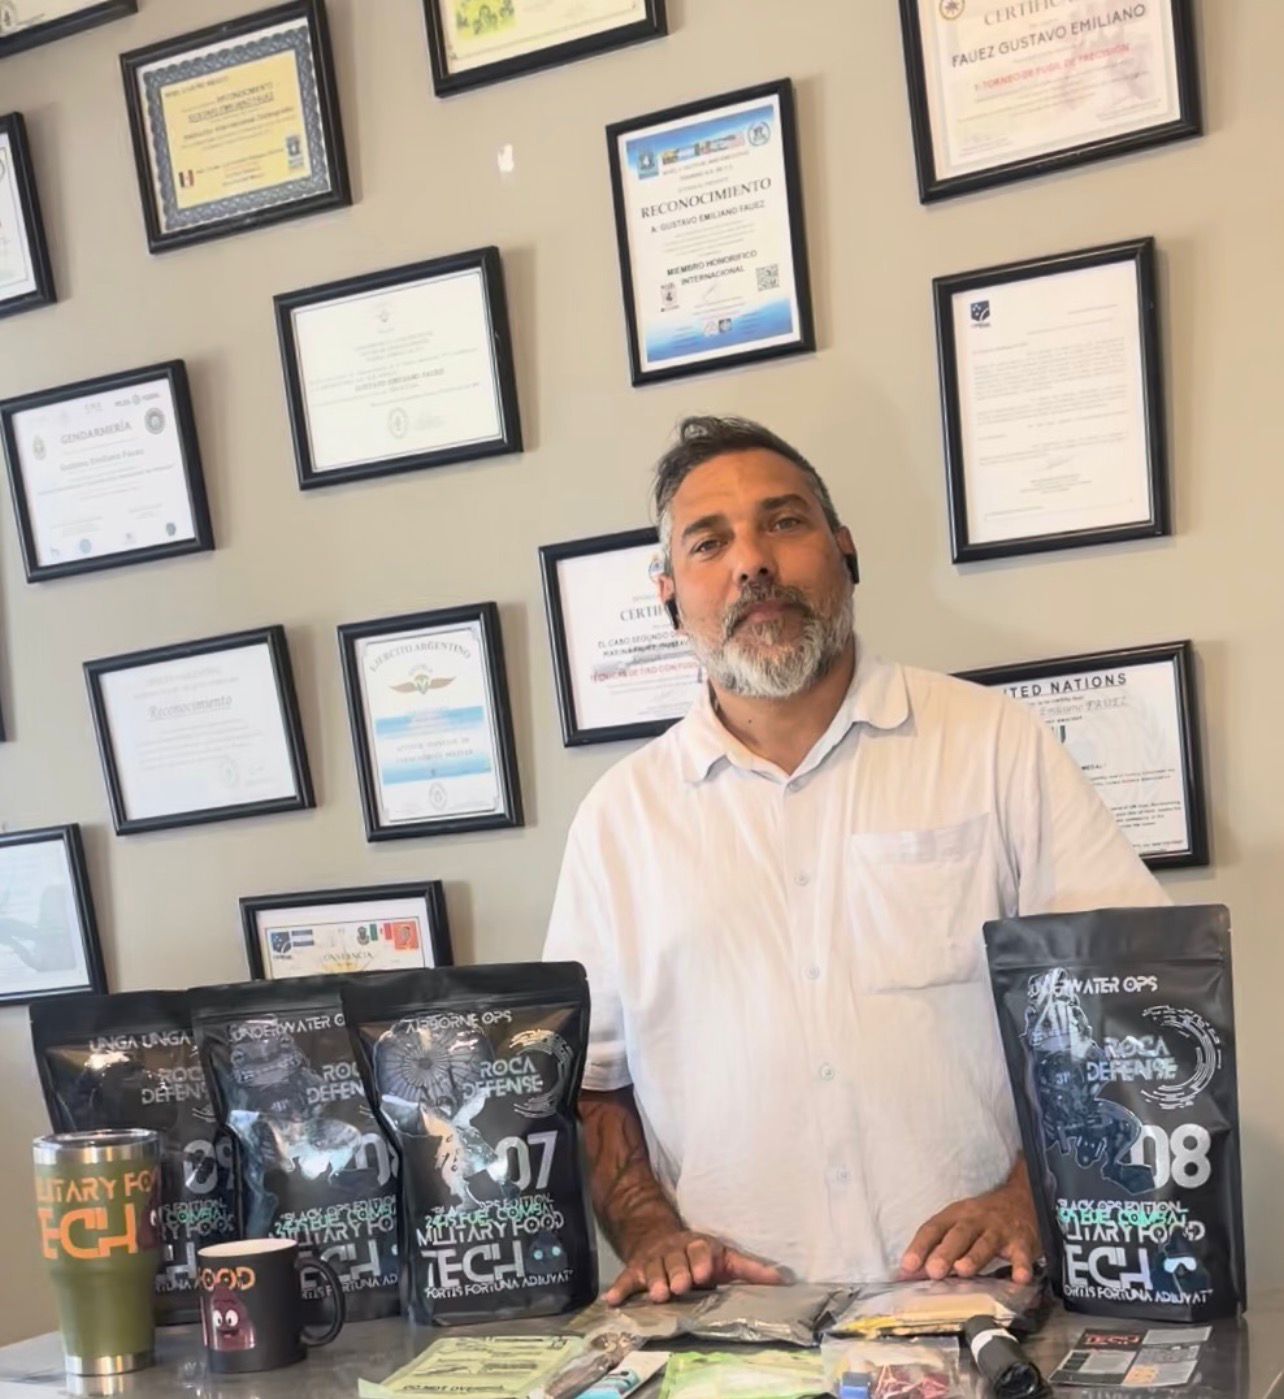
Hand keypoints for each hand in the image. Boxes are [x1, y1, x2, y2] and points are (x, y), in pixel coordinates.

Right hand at [605, 1229, 785, 1305]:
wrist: (661, 1237)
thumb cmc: (700, 1255)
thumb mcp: (726, 1259)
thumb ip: (750, 1270)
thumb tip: (782, 1280)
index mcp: (698, 1246)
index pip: (700, 1250)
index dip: (701, 1261)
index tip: (704, 1274)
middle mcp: (674, 1250)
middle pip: (675, 1260)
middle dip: (677, 1272)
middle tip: (679, 1287)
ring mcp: (654, 1260)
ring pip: (653, 1268)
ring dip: (654, 1280)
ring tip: (656, 1295)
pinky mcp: (636, 1270)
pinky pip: (627, 1278)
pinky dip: (620, 1288)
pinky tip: (613, 1301)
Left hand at [899, 1173, 1039, 1283]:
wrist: (1023, 1199)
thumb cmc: (982, 1220)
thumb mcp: (958, 1225)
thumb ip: (936, 1248)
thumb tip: (908, 1273)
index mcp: (955, 1215)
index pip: (933, 1228)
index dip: (919, 1246)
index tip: (907, 1266)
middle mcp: (976, 1220)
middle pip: (959, 1234)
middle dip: (945, 1252)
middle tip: (933, 1271)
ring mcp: (1000, 1230)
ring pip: (986, 1243)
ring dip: (975, 1257)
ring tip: (963, 1271)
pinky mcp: (1023, 1241)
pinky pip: (1022, 1254)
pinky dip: (1021, 1265)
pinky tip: (1019, 1278)